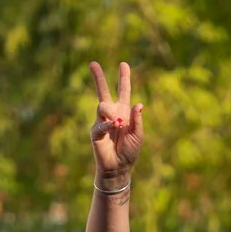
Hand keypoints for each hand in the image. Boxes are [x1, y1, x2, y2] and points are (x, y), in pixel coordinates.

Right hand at [88, 60, 143, 177]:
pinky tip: (114, 127)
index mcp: (123, 111)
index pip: (123, 91)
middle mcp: (111, 113)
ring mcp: (102, 121)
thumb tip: (138, 104)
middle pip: (103, 91)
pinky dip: (108, 125)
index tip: (123, 64)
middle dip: (98, 77)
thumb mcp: (138, 134)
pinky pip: (100, 124)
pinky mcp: (95, 132)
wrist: (119, 167)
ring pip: (102, 105)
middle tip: (92, 63)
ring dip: (110, 111)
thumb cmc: (129, 151)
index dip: (124, 78)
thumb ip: (137, 119)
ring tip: (118, 123)